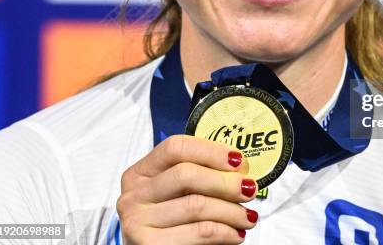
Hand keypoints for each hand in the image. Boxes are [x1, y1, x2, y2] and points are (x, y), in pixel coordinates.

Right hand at [117, 135, 258, 243]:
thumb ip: (200, 175)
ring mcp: (137, 221)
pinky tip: (237, 233)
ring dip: (231, 211)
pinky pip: (199, 232)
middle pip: (185, 174)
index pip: (175, 148)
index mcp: (140, 173)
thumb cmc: (173, 222)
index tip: (238, 161)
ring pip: (196, 205)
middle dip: (225, 182)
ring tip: (249, 216)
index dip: (211, 151)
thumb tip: (240, 168)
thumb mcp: (178, 194)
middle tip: (249, 189)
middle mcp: (133, 194)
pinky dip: (225, 232)